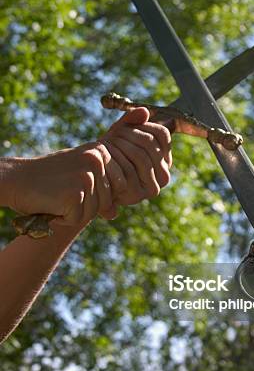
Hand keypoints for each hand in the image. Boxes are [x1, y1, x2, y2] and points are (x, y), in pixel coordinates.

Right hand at [4, 107, 171, 227]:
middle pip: (108, 200)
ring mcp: (87, 176)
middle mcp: (98, 160)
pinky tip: (51, 203)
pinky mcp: (76, 193)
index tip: (75, 184)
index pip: (120, 187)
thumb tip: (115, 215)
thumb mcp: (80, 179)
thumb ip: (101, 193)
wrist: (16, 179)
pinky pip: (78, 219)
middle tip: (63, 192)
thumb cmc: (49, 180)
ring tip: (57, 196)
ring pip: (94, 212)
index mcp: (102, 151)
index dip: (97, 195)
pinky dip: (62, 218)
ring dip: (74, 212)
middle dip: (86, 205)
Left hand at [100, 106, 171, 206]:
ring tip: (108, 141)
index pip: (162, 133)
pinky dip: (116, 158)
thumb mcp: (122, 133)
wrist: (95, 177)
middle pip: (149, 143)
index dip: (142, 124)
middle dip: (128, 133)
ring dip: (121, 144)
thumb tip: (145, 111)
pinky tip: (106, 154)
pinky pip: (130, 168)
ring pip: (141, 154)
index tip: (124, 125)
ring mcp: (154, 186)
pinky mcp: (138, 194)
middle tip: (113, 133)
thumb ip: (132, 120)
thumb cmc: (111, 152)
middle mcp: (164, 175)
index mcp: (165, 159)